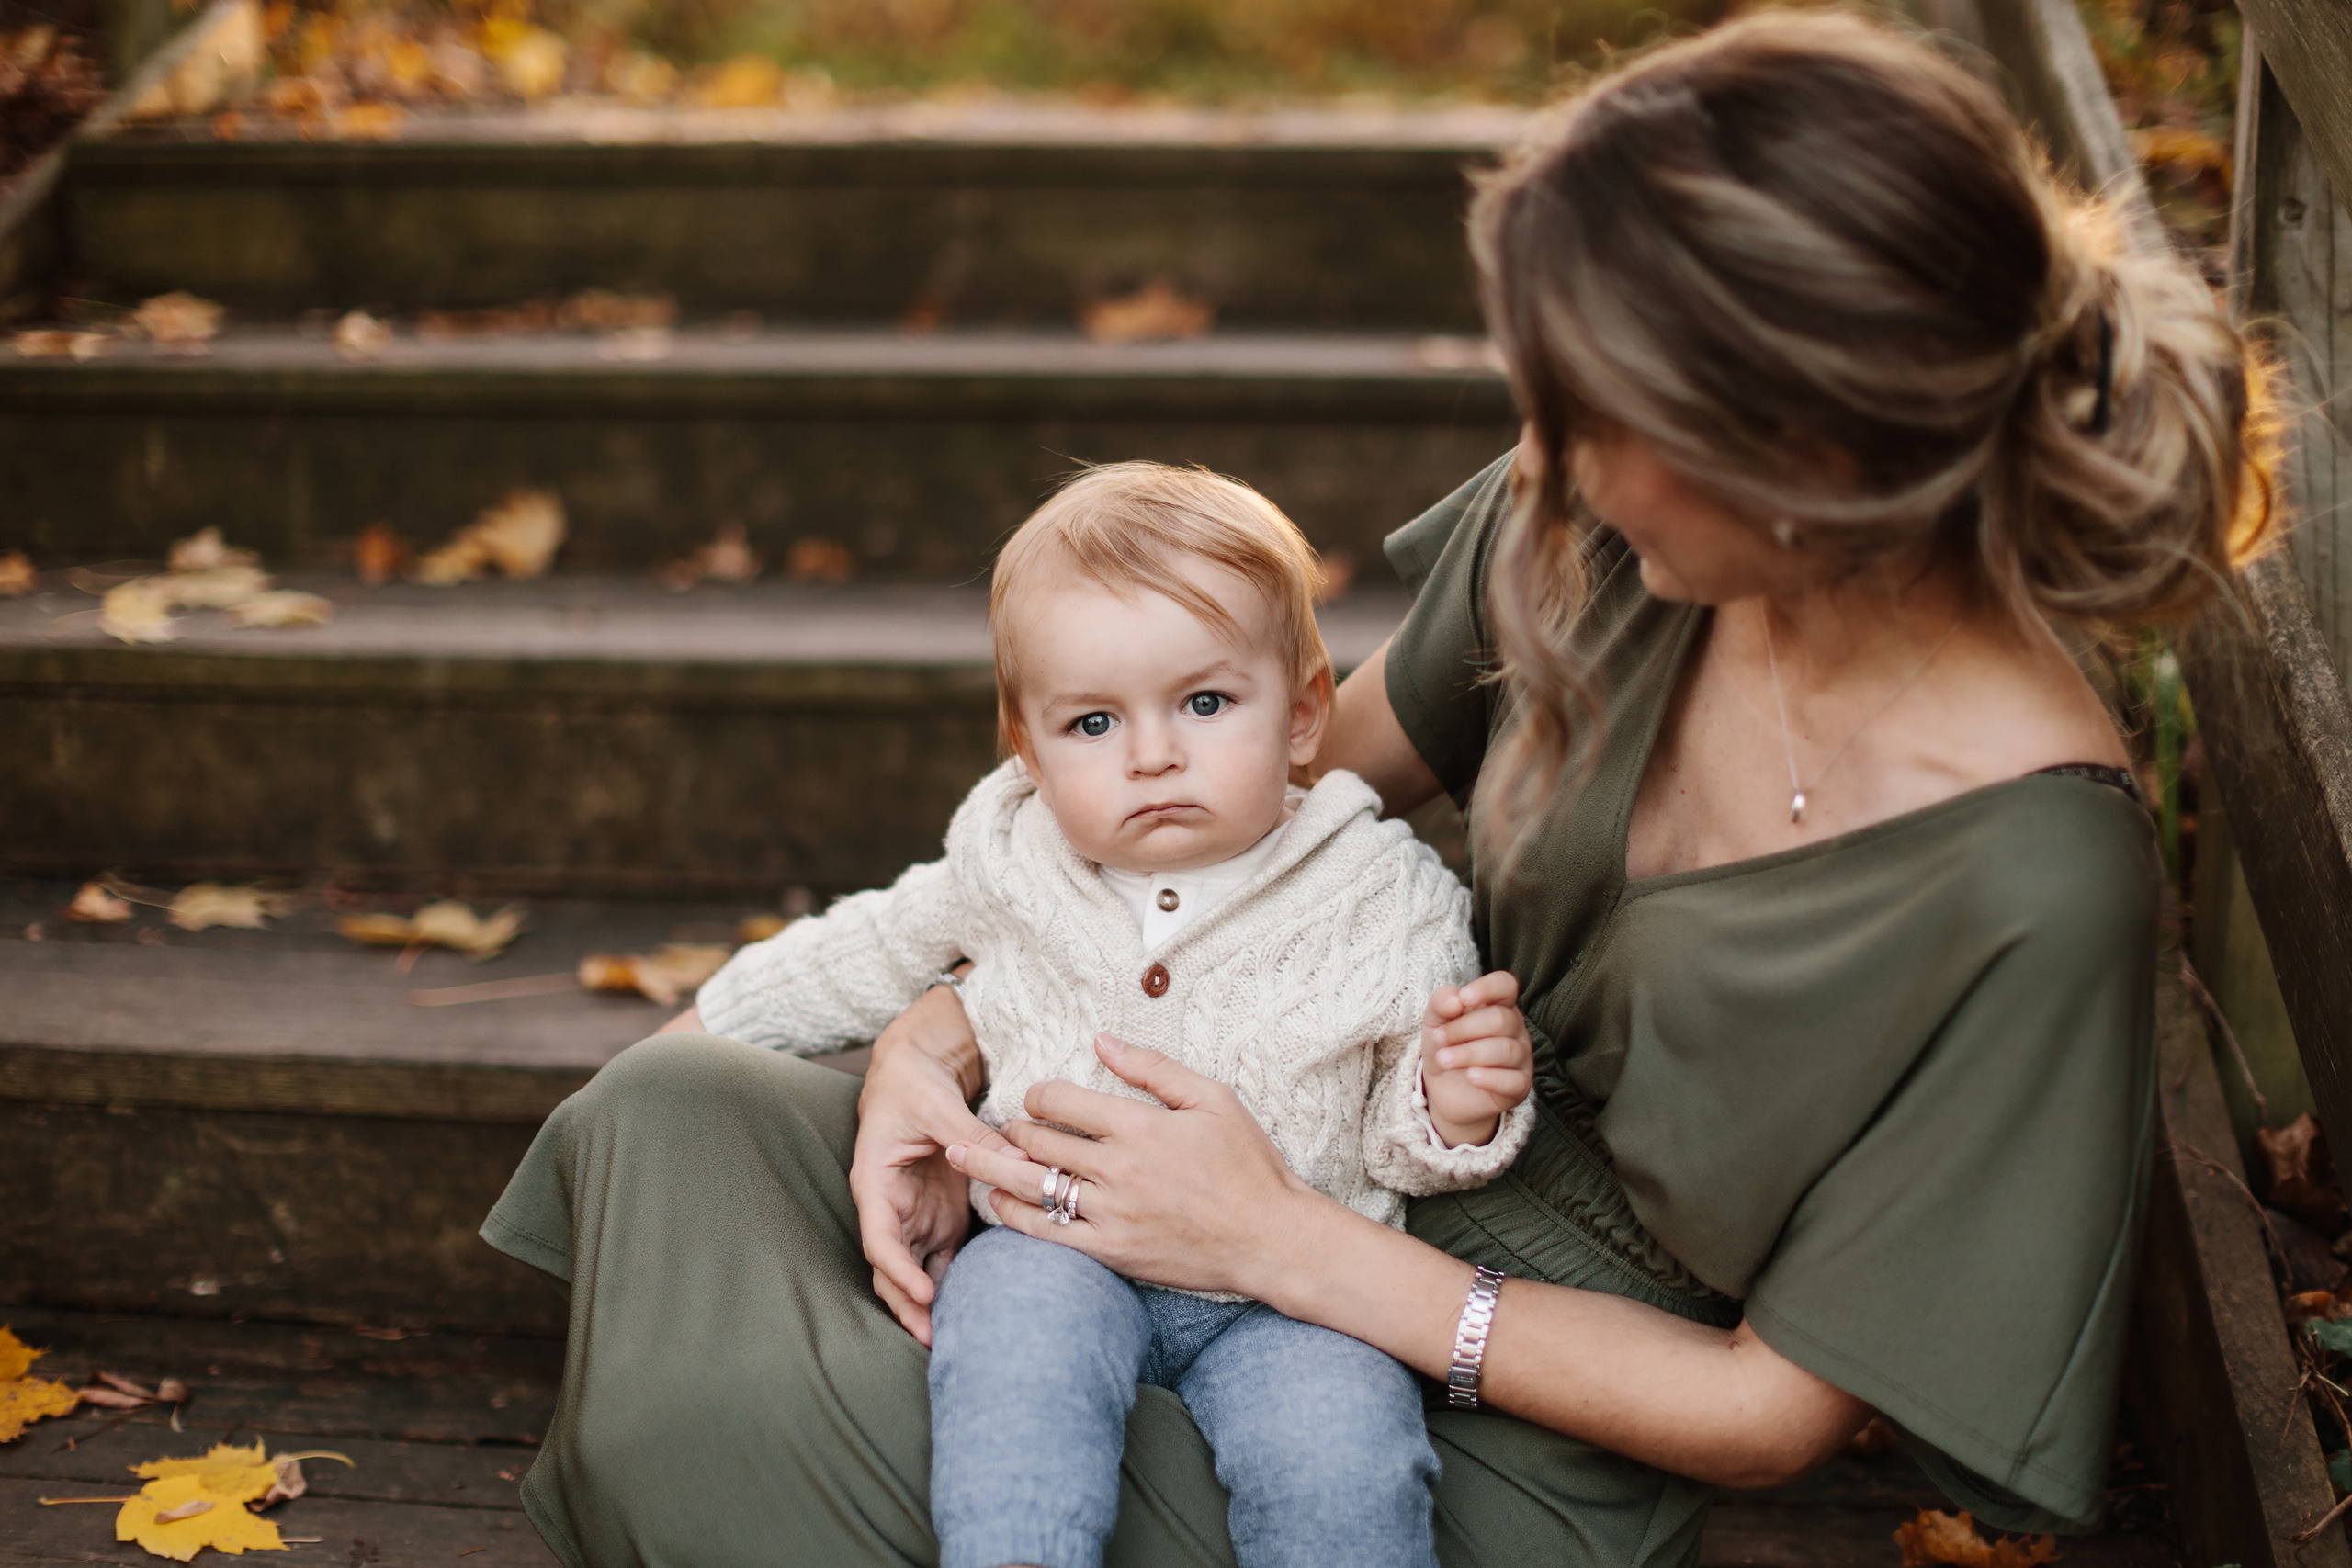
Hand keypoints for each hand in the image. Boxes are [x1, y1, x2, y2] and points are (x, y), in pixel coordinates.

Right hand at [850, 981, 1013, 1344]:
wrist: (915, 1070)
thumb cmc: (914, 1084)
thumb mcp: (939, 1104)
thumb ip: (973, 1135)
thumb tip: (1023, 1163)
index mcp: (875, 1182)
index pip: (878, 1238)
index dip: (898, 1270)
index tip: (924, 1295)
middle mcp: (891, 1207)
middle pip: (893, 1268)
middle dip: (909, 1306)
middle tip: (935, 1340)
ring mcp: (915, 1215)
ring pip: (915, 1272)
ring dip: (929, 1306)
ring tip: (953, 1341)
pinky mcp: (939, 1216)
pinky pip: (943, 1260)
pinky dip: (954, 1286)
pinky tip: (974, 1312)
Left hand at [945, 1035, 1316, 1298]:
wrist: (1270, 1238)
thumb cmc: (1249, 1164)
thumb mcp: (1212, 1099)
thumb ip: (1153, 1068)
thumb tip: (1102, 1039)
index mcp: (1138, 1127)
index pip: (1060, 1102)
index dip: (1037, 1095)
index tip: (1037, 1098)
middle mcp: (1117, 1170)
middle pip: (1039, 1142)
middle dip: (1012, 1129)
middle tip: (998, 1125)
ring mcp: (1111, 1215)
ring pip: (1033, 1187)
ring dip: (994, 1169)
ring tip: (964, 1155)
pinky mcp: (1112, 1252)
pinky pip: (1049, 1235)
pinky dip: (1016, 1218)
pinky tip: (998, 1204)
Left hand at [1420, 971, 1533, 1147]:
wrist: (1444, 1088)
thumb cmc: (1446, 1046)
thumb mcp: (1435, 1021)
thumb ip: (1441, 1003)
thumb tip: (1456, 999)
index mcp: (1499, 1005)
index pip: (1506, 986)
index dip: (1487, 988)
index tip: (1463, 999)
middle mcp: (1515, 1028)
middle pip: (1501, 1019)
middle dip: (1464, 1028)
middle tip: (1438, 1039)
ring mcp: (1522, 1057)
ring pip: (1506, 1050)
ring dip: (1469, 1054)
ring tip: (1443, 1060)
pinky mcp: (1520, 1086)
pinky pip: (1513, 1081)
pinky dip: (1490, 1078)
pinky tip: (1471, 1076)